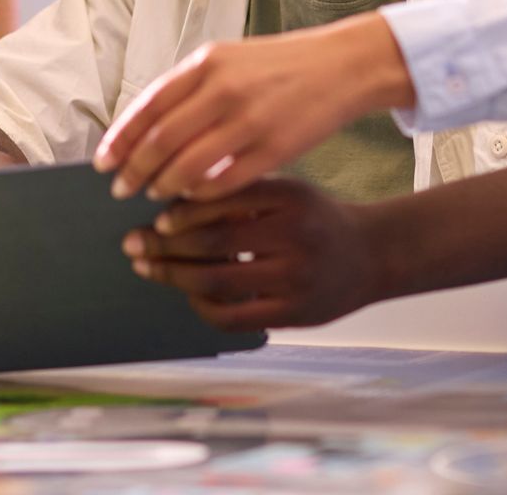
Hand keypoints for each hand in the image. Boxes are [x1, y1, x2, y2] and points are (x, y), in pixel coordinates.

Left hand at [94, 12, 416, 200]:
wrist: (341, 66)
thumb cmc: (278, 66)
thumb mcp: (227, 59)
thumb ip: (187, 89)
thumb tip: (142, 127)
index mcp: (206, 63)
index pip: (148, 107)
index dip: (120, 139)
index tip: (103, 162)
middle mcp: (223, 89)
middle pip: (161, 141)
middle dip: (134, 171)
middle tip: (120, 189)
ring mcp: (249, 120)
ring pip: (188, 166)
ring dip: (164, 186)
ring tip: (154, 195)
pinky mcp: (274, 149)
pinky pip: (224, 182)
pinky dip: (201, 195)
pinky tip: (192, 199)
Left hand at [121, 178, 384, 328]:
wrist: (373, 254)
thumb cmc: (317, 217)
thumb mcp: (288, 189)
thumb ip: (240, 192)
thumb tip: (173, 201)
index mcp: (290, 198)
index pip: (222, 202)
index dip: (182, 212)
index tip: (157, 216)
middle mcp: (295, 237)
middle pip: (214, 244)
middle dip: (164, 245)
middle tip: (133, 243)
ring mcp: (295, 280)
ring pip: (217, 282)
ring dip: (173, 276)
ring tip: (147, 267)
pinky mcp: (293, 315)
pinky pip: (232, 317)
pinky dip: (201, 305)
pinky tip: (188, 293)